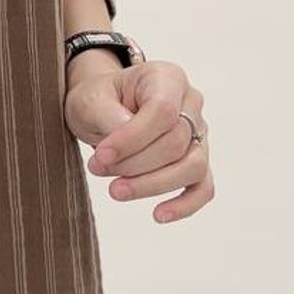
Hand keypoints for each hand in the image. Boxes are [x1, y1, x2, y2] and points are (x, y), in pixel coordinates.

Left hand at [64, 57, 213, 223]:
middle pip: (176, 141)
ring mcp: (199, 133)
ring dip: (152, 185)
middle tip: (97, 169)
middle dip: (134, 163)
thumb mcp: (90, 100)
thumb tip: (124, 142)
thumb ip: (107, 116)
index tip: (100, 156)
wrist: (103, 108)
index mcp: (167, 78)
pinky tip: (158, 215)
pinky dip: (185, 204)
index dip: (132, 139)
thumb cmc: (98, 100)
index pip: (163, 111)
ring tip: (116, 191)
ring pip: (193, 166)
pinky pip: (203, 187)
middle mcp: (191, 103)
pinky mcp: (197, 161)